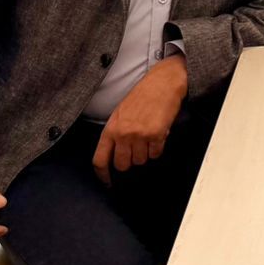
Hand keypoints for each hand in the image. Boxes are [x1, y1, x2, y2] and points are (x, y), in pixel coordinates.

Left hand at [93, 55, 187, 184]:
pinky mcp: (157, 135)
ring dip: (145, 153)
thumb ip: (115, 133)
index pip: (100, 160)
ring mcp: (140, 135)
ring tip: (148, 138)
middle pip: (122, 165)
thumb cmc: (143, 95)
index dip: (103, 175)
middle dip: (130, 161)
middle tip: (136, 150)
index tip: (108, 182)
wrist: (163, 82)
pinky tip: (158, 135)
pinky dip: (157, 148)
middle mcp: (124, 134)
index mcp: (111, 128)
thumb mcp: (120, 113)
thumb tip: (114, 154)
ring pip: (140, 160)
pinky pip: (156, 153)